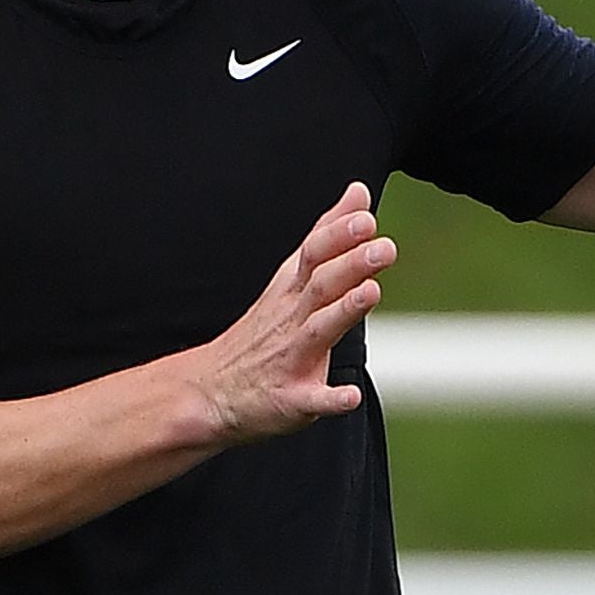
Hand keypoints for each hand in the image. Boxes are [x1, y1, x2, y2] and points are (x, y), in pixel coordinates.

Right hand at [193, 182, 395, 442]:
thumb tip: (358, 194)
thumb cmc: (264, 331)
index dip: (339, 234)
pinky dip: (331, 398)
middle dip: (351, 264)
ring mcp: (290, 359)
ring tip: (371, 292)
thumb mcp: (290, 277)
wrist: (211, 392)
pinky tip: (349, 395)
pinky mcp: (291, 400)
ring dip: (345, 311)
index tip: (365, 216)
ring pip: (318, 332)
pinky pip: (312, 400)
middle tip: (384, 246)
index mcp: (292, 291)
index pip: (314, 253)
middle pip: (321, 284)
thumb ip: (328, 236)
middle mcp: (291, 319)